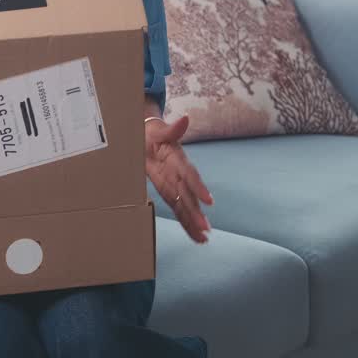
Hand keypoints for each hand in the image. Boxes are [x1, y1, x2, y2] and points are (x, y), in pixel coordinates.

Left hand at [145, 115, 213, 243]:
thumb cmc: (154, 133)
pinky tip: (196, 237)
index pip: (190, 174)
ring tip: (203, 238)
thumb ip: (172, 128)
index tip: (209, 200)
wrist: (149, 136)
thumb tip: (185, 119)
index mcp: (178, 159)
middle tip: (205, 228)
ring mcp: (176, 184)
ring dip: (194, 222)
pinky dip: (186, 223)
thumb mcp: (160, 129)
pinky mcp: (169, 191)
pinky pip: (178, 208)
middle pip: (190, 195)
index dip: (199, 187)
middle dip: (196, 212)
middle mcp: (180, 174)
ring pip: (186, 206)